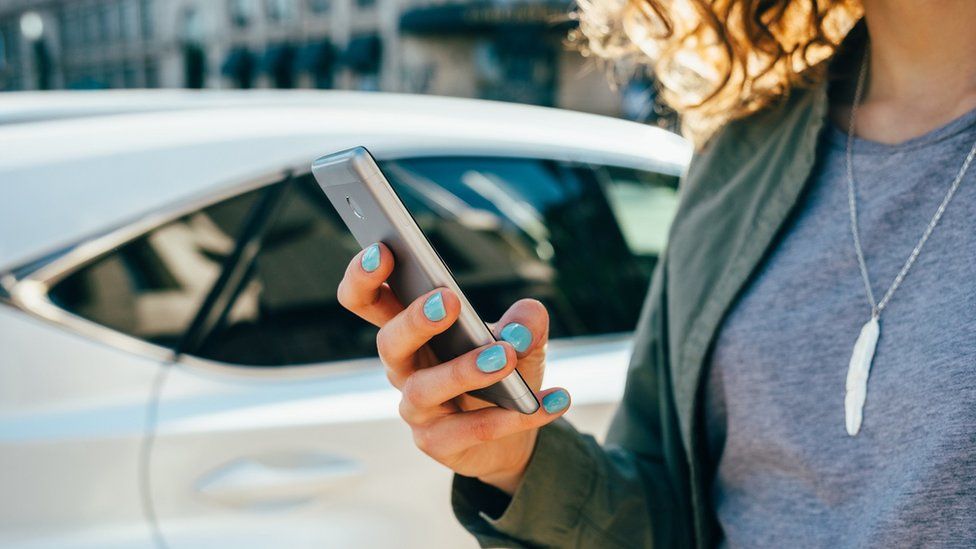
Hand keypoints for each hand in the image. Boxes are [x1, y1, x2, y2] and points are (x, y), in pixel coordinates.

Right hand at [337, 243, 570, 493]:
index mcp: (410, 329)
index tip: (384, 250)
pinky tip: (553, 400)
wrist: (513, 431)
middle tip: (447, 300)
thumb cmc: (502, 370)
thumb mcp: (521, 338)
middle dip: (414, 320)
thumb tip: (527, 319)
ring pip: (425, 388)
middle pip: (388, 342)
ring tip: (505, 355)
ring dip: (464, 369)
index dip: (365, 276)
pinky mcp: (438, 443)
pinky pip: (471, 430)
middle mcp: (403, 367)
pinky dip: (514, 416)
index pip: (368, 300)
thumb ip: (526, 322)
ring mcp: (416, 408)